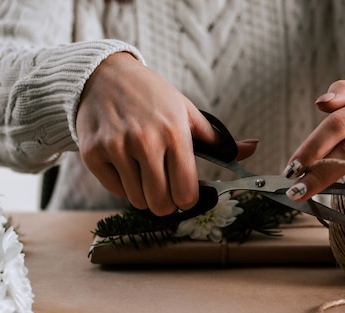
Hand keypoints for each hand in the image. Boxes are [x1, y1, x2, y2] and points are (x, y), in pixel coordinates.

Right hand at [76, 53, 257, 215]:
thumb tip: (252, 149)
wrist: (103, 76)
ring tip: (143, 169)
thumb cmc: (151, 96)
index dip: (188, 199)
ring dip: (143, 193)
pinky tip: (124, 163)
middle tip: (164, 188)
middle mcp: (145, 141)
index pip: (186, 193)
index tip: (185, 193)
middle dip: (166, 202)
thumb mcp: (187, 111)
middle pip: (161, 205)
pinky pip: (115, 190)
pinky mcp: (92, 153)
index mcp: (174, 133)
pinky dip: (122, 184)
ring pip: (137, 201)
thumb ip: (219, 139)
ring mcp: (116, 148)